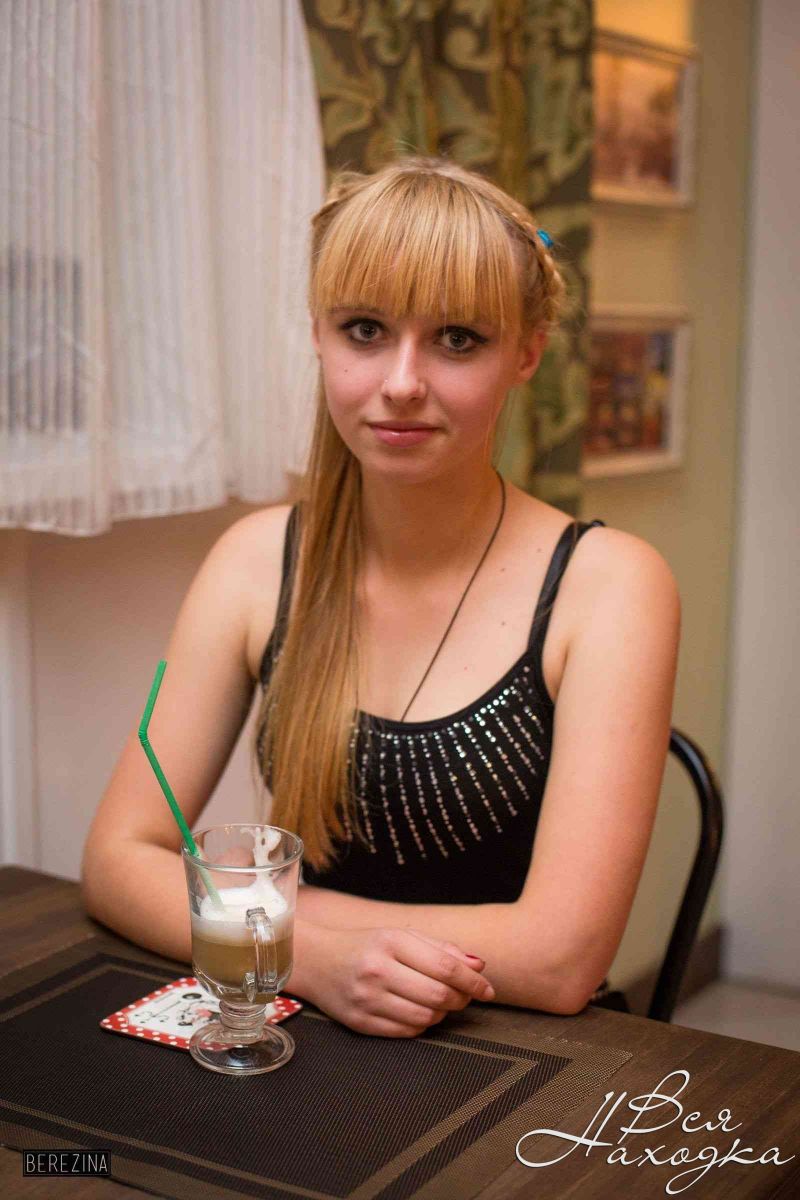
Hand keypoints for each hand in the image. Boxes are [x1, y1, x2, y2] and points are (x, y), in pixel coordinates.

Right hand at [307, 925, 495, 1037]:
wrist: (315, 961)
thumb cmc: (365, 946)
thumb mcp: (401, 936)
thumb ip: (441, 949)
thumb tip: (478, 966)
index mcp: (391, 942)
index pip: (444, 966)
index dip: (473, 982)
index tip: (487, 989)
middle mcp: (377, 970)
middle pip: (438, 996)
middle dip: (461, 999)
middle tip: (465, 996)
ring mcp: (367, 999)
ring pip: (425, 1017)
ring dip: (443, 1013)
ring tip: (440, 1002)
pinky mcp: (360, 1023)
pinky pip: (407, 1032)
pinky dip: (422, 1025)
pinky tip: (419, 1012)